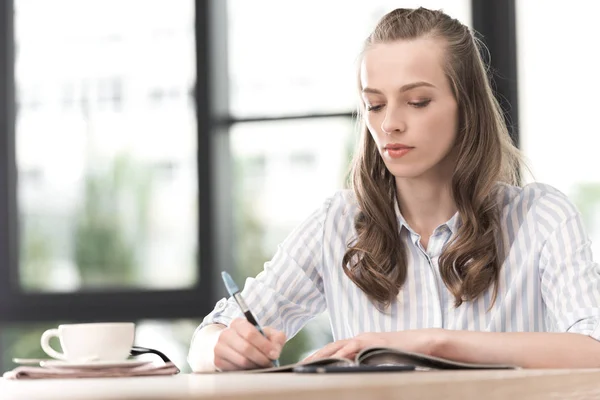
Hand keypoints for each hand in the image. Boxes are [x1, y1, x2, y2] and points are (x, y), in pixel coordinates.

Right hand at [213, 318, 286, 370]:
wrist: (232, 344)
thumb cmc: (253, 339)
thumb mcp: (266, 333)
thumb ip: (276, 338)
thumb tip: (275, 351)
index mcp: (238, 323)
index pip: (250, 333)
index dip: (264, 345)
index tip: (274, 354)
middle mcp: (226, 334)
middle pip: (246, 348)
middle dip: (262, 358)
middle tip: (270, 363)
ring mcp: (219, 348)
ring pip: (241, 361)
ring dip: (256, 366)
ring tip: (263, 366)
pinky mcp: (218, 361)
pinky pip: (236, 370)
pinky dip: (247, 371)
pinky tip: (253, 368)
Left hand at [304, 329, 444, 361]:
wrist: (423, 343)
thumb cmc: (403, 353)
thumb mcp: (380, 359)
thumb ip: (365, 363)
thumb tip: (351, 373)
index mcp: (360, 342)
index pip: (335, 349)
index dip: (319, 356)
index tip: (305, 365)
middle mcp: (360, 338)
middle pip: (332, 346)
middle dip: (315, 356)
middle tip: (300, 365)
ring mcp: (367, 339)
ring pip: (340, 346)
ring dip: (324, 354)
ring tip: (310, 363)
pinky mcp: (375, 342)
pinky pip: (356, 347)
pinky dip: (344, 353)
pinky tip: (335, 359)